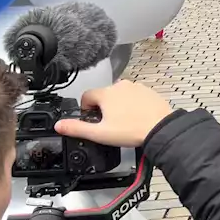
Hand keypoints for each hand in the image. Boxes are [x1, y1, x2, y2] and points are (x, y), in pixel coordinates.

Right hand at [55, 81, 173, 147]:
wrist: (160, 128)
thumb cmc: (132, 130)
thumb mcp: (99, 133)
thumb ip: (77, 128)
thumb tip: (59, 125)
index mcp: (106, 94)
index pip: (86, 96)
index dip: (86, 110)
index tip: (93, 120)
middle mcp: (121, 86)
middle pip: (103, 95)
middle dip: (102, 108)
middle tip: (109, 124)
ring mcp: (136, 87)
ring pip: (119, 95)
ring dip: (118, 105)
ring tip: (124, 122)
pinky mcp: (148, 91)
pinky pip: (134, 96)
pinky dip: (132, 104)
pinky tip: (136, 117)